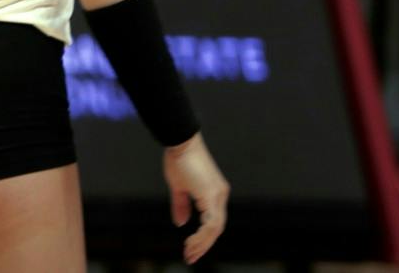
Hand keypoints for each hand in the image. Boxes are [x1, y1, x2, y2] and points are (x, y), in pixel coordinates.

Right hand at [163, 134, 228, 263]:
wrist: (180, 141)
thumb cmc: (179, 159)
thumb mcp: (178, 186)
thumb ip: (181, 205)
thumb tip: (181, 223)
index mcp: (214, 194)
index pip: (213, 222)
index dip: (203, 237)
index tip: (190, 248)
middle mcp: (220, 196)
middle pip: (217, 228)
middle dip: (203, 245)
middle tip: (190, 257)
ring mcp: (217, 195)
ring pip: (215, 228)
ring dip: (202, 243)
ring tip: (189, 253)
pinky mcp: (211, 195)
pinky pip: (212, 222)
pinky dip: (203, 234)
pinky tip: (192, 241)